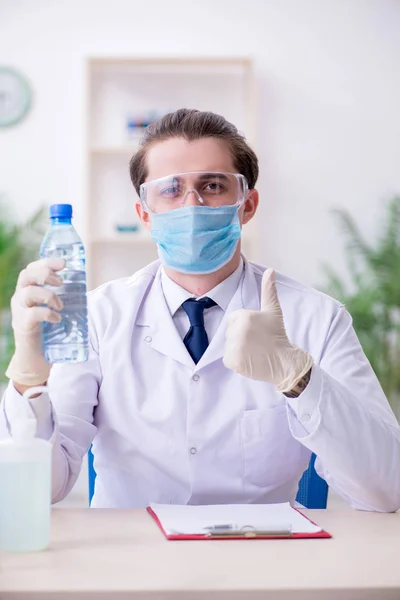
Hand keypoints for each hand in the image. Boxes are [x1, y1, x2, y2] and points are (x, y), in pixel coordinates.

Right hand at [6, 258, 64, 387]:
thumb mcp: (56, 309)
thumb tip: (85, 285)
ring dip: (48, 295)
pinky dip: (47, 313)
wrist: (36, 358)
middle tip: (61, 282)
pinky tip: (57, 319)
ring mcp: (19, 311)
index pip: (33, 268)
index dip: (46, 262)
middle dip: (45, 273)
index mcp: (29, 289)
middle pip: (26, 275)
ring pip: (27, 292)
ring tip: (61, 305)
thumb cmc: (49, 331)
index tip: (63, 263)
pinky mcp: (22, 325)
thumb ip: (64, 296)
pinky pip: (32, 314)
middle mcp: (21, 297)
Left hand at [223, 268, 312, 392]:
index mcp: (243, 316)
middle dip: (241, 337)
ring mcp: (233, 347)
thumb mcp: (273, 311)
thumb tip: (270, 270)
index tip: (257, 332)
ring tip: (254, 351)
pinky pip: (228, 359)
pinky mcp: (232, 361)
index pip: (233, 319)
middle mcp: (236, 331)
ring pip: (229, 345)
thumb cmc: (278, 335)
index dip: (245, 326)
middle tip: (257, 342)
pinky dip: (237, 361)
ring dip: (238, 349)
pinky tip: (250, 360)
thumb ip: (268, 290)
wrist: (284, 362)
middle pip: (230, 332)